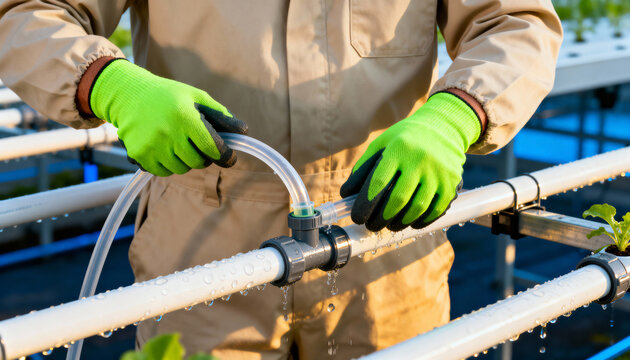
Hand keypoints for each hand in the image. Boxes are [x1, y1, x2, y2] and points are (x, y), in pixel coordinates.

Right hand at [90, 59, 247, 175]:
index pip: (213, 148)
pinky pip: (163, 172)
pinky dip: (168, 164)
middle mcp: (169, 133)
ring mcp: (153, 146)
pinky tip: (164, 147)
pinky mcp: (140, 155)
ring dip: (185, 161)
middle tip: (198, 145)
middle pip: (198, 162)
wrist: (128, 94)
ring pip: (181, 169)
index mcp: (186, 117)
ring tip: (178, 143)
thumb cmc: (168, 95)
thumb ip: (220, 115)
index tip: (229, 158)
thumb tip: (244, 131)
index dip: (225, 156)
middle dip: (203, 156)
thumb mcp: (196, 97)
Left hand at [340, 92, 480, 231]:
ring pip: (417, 208)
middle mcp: (420, 160)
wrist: (444, 127)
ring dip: (400, 223)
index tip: (357, 217)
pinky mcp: (452, 183)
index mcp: (398, 149)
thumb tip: (346, 195)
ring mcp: (439, 172)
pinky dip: (421, 221)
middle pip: (398, 199)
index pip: (378, 182)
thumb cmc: (404, 139)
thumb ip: (363, 168)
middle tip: (372, 226)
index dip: (365, 204)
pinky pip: (436, 210)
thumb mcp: (381, 144)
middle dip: (381, 218)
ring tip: (389, 225)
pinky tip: (410, 223)